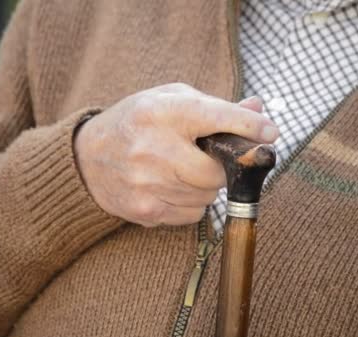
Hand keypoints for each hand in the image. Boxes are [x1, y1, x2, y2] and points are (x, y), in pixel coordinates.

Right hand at [74, 83, 278, 226]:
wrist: (87, 158)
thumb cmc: (136, 122)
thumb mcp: (170, 99)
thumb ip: (214, 106)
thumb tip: (258, 109)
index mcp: (162, 112)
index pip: (217, 118)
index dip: (250, 126)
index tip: (270, 132)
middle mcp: (153, 148)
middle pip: (216, 170)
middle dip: (222, 166)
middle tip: (210, 156)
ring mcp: (147, 184)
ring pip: (207, 196)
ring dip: (205, 185)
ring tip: (182, 168)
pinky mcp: (145, 211)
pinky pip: (192, 215)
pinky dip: (191, 202)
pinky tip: (171, 185)